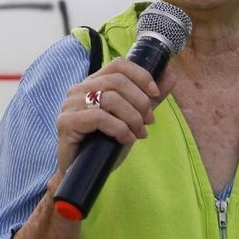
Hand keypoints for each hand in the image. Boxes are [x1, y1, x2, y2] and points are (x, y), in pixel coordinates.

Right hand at [51, 57, 175, 179]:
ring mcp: (71, 105)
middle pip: (117, 81)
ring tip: (139, 133)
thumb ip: (149, 98)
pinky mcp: (67, 122)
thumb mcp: (132, 118)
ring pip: (111, 99)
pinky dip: (119, 128)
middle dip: (140, 102)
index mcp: (94, 83)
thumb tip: (171, 75)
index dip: (141, 76)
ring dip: (133, 118)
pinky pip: (100, 118)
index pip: (119, 65)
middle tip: (149, 121)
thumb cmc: (105, 144)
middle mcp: (80, 89)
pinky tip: (125, 139)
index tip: (155, 93)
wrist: (84, 173)